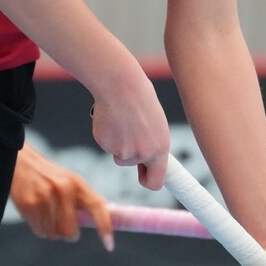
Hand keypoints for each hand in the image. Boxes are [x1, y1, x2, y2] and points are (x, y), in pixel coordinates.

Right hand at [10, 143, 115, 250]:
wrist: (21, 163)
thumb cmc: (51, 177)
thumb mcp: (71, 181)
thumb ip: (87, 199)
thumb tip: (111, 216)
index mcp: (77, 182)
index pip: (97, 206)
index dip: (105, 227)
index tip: (109, 245)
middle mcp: (63, 188)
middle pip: (71, 232)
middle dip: (67, 233)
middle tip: (61, 220)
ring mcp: (45, 197)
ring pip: (54, 234)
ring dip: (51, 230)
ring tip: (46, 211)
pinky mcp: (29, 205)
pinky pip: (40, 232)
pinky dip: (39, 227)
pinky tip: (36, 211)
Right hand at [89, 76, 170, 190]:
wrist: (120, 83)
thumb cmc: (139, 96)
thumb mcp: (154, 121)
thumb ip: (150, 140)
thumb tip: (145, 154)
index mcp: (160, 148)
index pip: (155, 182)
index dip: (148, 179)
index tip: (143, 173)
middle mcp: (142, 153)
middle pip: (131, 163)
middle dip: (128, 155)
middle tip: (127, 133)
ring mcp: (122, 150)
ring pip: (117, 152)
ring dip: (118, 139)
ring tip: (121, 116)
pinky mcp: (105, 143)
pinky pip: (106, 142)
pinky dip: (107, 132)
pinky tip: (111, 115)